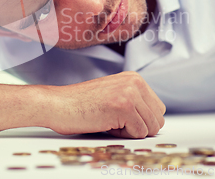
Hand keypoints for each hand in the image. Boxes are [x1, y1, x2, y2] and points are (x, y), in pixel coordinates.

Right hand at [46, 71, 165, 138]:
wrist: (57, 104)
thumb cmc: (80, 104)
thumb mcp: (113, 94)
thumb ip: (135, 102)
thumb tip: (155, 122)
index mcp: (134, 78)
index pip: (157, 109)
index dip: (140, 120)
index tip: (120, 116)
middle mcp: (135, 82)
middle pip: (157, 119)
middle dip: (138, 127)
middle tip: (113, 119)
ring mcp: (130, 93)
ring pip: (150, 127)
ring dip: (130, 131)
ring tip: (109, 120)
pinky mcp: (124, 107)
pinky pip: (138, 133)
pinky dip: (122, 135)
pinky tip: (105, 123)